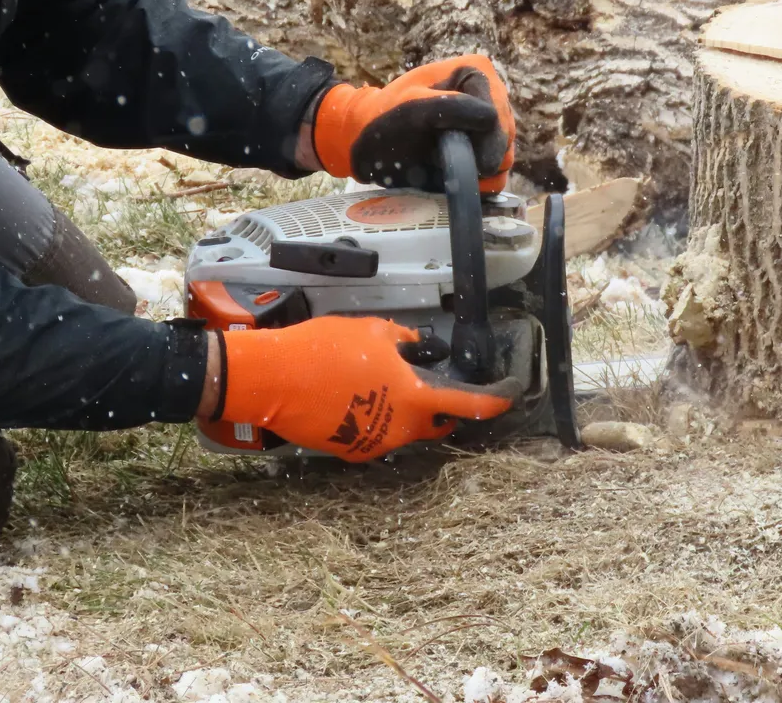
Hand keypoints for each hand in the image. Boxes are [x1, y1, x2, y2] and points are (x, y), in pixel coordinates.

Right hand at [216, 317, 518, 459]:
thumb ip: (402, 341)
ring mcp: (373, 444)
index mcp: (414, 398)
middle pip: (434, 423)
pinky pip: (374, 435)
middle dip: (440, 409)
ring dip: (403, 411)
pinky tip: (355, 397)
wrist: (275, 379)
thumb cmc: (324, 351)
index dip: (491, 403)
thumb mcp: (373, 331)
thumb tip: (412, 346)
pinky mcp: (348, 450)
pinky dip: (375, 419)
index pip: (466, 405)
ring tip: (381, 384)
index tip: (506, 399)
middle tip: (434, 388)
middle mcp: (400, 428)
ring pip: (403, 429)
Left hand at [312, 55, 515, 193]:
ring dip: (478, 172)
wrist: (366, 142)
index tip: (463, 158)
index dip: (485, 140)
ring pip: (505, 157)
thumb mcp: (411, 107)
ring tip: (445, 168)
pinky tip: (452, 178)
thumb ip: (450, 108)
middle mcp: (489, 94)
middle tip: (449, 164)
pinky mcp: (483, 147)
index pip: (498, 114)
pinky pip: (497, 172)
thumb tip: (491, 120)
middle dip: (482, 156)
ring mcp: (489, 122)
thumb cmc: (383, 120)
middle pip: (506, 137)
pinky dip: (478, 181)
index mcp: (475, 71)